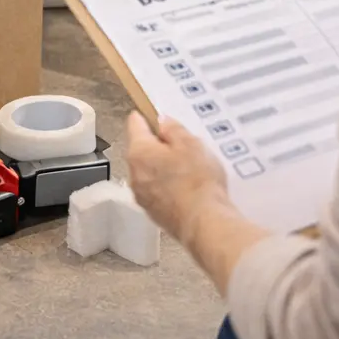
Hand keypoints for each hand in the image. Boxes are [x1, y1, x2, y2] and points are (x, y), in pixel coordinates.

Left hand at [126, 113, 230, 241]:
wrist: (204, 224)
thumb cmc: (198, 179)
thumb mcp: (191, 144)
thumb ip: (173, 129)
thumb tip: (161, 122)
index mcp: (139, 151)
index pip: (134, 125)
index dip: (143, 117)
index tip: (151, 115)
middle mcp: (133, 173)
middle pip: (140, 150)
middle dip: (156, 145)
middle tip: (179, 144)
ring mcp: (141, 195)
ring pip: (147, 172)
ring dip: (160, 167)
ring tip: (185, 167)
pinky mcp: (152, 212)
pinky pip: (155, 190)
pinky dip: (165, 186)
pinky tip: (184, 188)